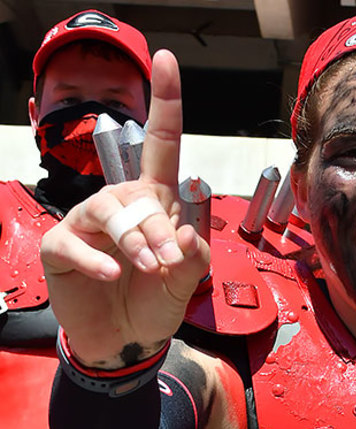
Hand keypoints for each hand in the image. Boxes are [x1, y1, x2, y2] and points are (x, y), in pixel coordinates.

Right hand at [40, 50, 209, 367]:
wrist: (125, 342)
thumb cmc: (154, 303)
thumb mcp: (185, 283)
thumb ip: (193, 258)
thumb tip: (187, 232)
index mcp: (155, 204)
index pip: (161, 146)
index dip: (166, 104)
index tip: (168, 61)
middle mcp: (122, 206)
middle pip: (139, 195)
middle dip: (159, 228)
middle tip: (168, 261)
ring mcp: (89, 225)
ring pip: (109, 212)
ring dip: (134, 240)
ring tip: (148, 268)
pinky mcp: (64, 249)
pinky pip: (75, 243)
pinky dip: (96, 260)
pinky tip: (112, 275)